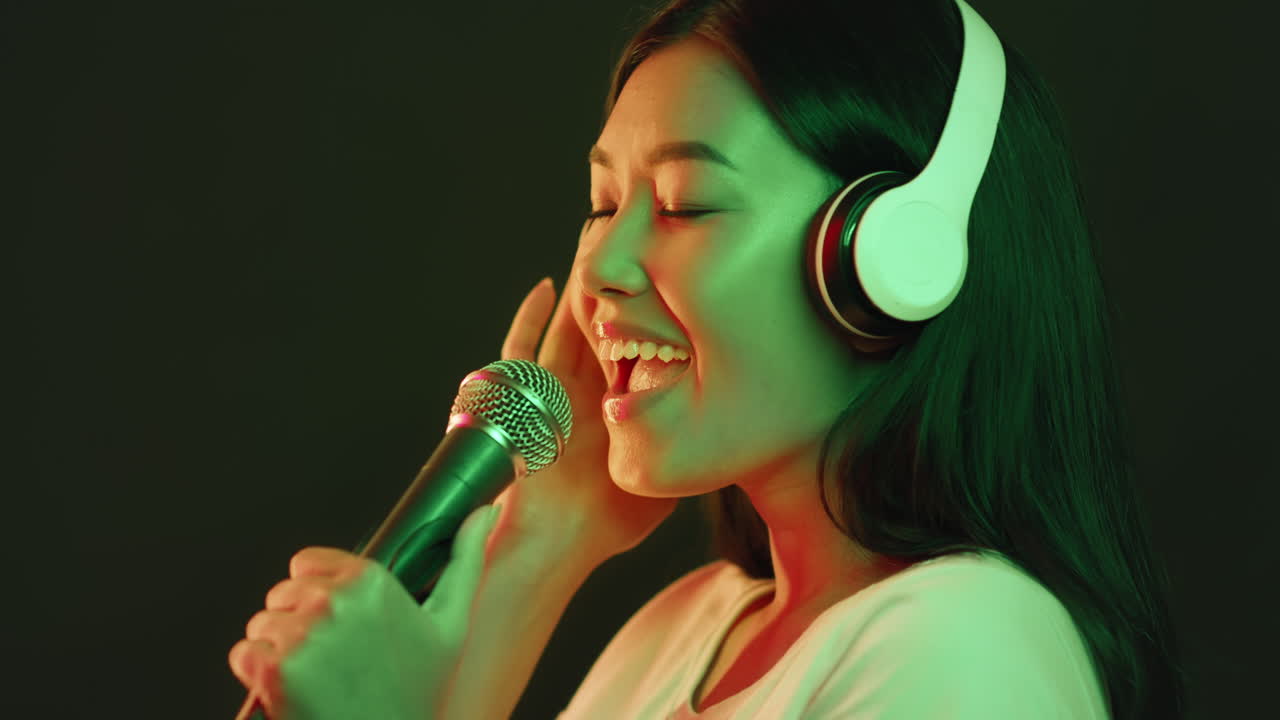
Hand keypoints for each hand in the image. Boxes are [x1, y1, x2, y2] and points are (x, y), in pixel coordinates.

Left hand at [228, 503, 500, 719]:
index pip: (306, 563)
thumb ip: (465, 562)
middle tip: (332, 659)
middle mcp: (334, 600)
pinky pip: (243, 652)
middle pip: (281, 592)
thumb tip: (486, 513)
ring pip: (261, 623)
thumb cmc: (417, 693)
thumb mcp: (450, 626)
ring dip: (277, 648)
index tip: (341, 623)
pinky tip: (292, 691)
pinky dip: (258, 673)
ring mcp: (300, 635)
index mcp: (371, 581)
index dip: (318, 592)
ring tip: (315, 677)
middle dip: (297, 620)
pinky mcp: (272, 667)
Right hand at [495, 273, 676, 563]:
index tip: (672, 288)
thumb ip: (680, 450)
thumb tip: (724, 436)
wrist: (558, 543)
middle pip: (599, 328)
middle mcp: (582, 392)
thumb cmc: (607, 523)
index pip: (632, 351)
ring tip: (597, 247)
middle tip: (635, 248)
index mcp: (611, 405)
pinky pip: (522, 350)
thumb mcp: (658, 477)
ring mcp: (551, 392)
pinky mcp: (523, 400)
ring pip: (567, 328)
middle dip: (615, 292)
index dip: (648, 320)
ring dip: (581, 291)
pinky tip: (547, 287)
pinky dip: (531, 317)